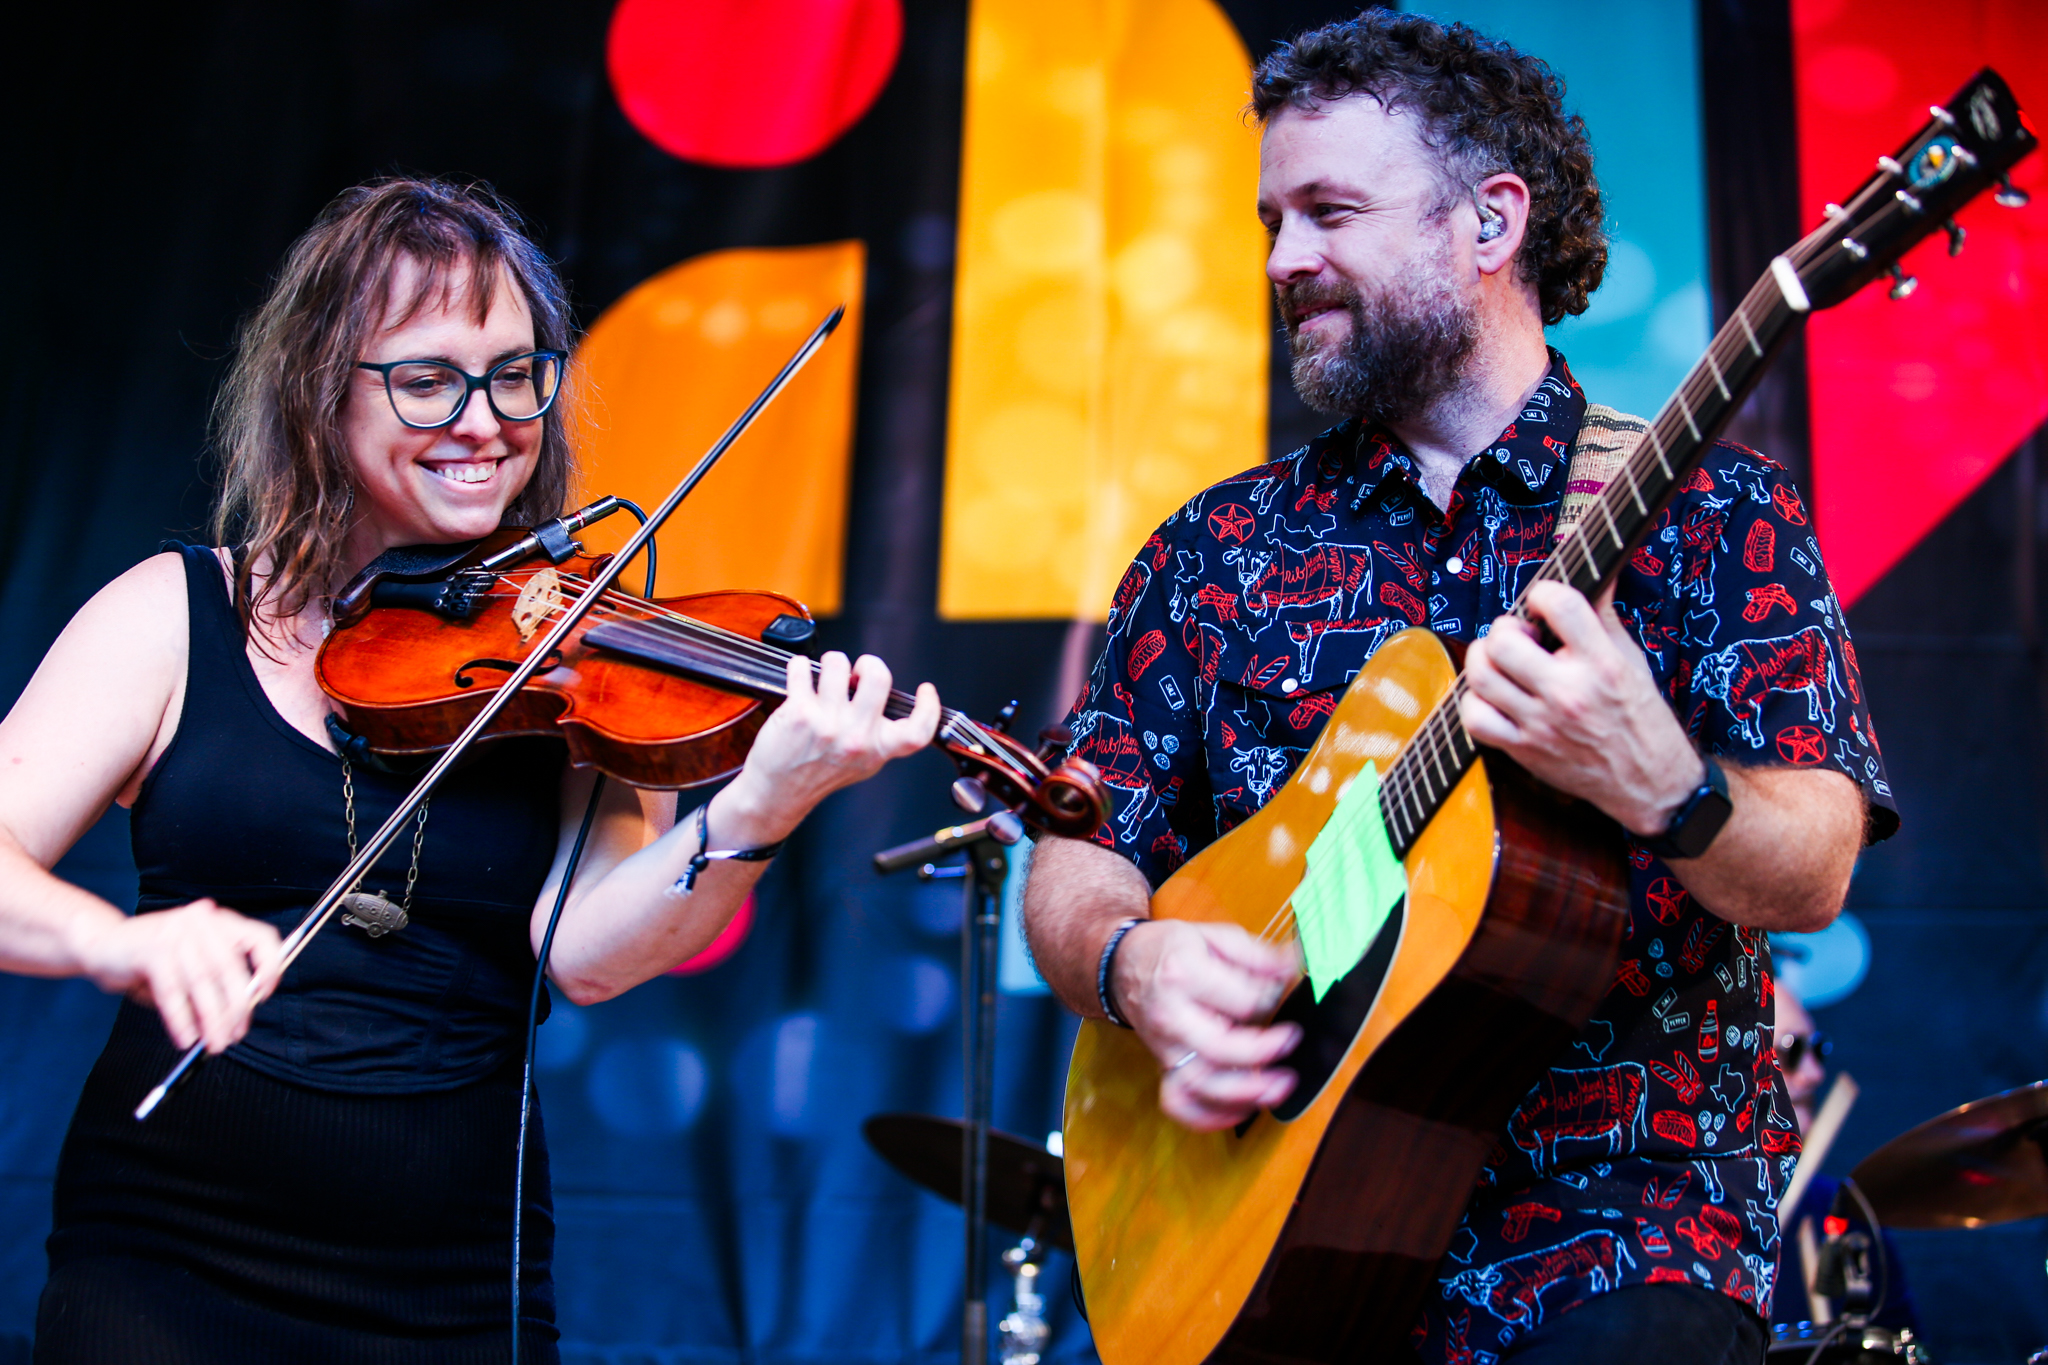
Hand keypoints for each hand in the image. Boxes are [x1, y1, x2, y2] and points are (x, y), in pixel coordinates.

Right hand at [72, 899, 281, 1053]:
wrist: (101, 944)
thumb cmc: (152, 959)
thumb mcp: (191, 967)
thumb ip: (214, 986)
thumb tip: (235, 1021)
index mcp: (220, 922)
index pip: (260, 937)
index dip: (270, 965)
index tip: (266, 994)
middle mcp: (202, 922)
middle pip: (230, 968)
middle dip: (236, 1008)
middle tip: (234, 1035)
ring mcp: (176, 932)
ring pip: (203, 983)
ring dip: (211, 1019)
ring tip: (213, 1043)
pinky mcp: (152, 950)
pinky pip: (173, 992)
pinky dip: (181, 1019)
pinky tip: (185, 1037)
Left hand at [719, 651, 940, 844]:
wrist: (778, 792)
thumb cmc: (817, 774)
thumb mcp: (862, 763)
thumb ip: (879, 736)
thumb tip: (885, 698)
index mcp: (877, 750)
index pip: (918, 730)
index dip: (929, 706)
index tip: (925, 691)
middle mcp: (855, 737)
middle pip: (878, 677)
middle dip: (868, 663)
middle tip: (858, 671)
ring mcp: (827, 723)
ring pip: (838, 663)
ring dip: (831, 663)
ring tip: (825, 675)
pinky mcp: (799, 712)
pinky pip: (803, 668)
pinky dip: (800, 666)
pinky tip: (801, 675)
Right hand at [1111, 919, 1302, 1130]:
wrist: (1123, 966)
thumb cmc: (1170, 950)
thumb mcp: (1213, 935)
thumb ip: (1256, 955)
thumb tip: (1292, 969)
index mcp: (1184, 975)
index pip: (1241, 1000)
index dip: (1271, 998)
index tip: (1281, 990)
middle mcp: (1171, 1016)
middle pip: (1221, 1048)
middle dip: (1263, 1052)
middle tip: (1290, 1041)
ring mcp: (1165, 1047)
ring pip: (1203, 1084)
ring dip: (1245, 1092)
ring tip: (1278, 1087)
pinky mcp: (1164, 1066)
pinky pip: (1182, 1104)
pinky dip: (1211, 1117)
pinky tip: (1241, 1109)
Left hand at [1459, 580, 1702, 833]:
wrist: (1648, 782)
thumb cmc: (1639, 716)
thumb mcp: (1630, 657)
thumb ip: (1601, 612)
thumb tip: (1591, 563)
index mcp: (1603, 664)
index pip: (1560, 604)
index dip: (1542, 593)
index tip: (1542, 602)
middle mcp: (1570, 693)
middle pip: (1505, 640)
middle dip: (1506, 628)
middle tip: (1518, 635)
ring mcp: (1543, 723)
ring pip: (1483, 675)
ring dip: (1483, 659)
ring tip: (1501, 661)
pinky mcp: (1525, 749)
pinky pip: (1476, 718)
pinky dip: (1475, 701)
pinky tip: (1493, 696)